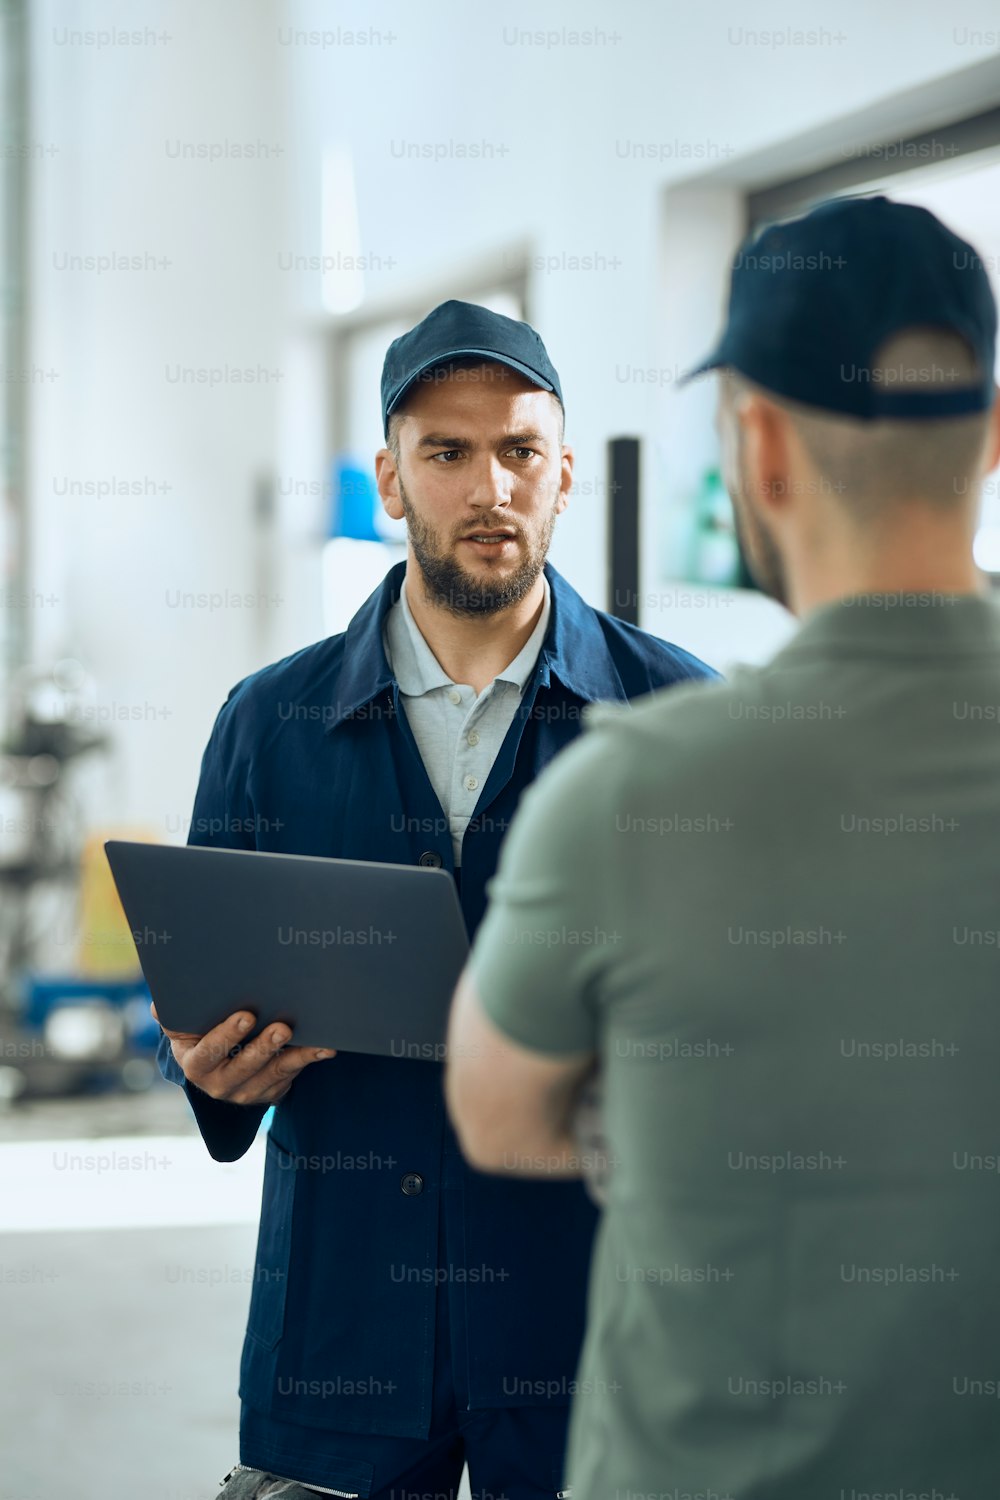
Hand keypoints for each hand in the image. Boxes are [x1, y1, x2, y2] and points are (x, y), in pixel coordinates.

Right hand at [152, 1002, 334, 1105]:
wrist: (215, 1058)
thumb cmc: (199, 1029)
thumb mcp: (182, 1024)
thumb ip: (173, 1012)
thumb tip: (158, 1004)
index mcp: (194, 1064)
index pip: (208, 1054)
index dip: (226, 1037)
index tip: (246, 1015)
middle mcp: (218, 1085)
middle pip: (243, 1068)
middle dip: (264, 1047)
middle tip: (283, 1026)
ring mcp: (245, 1092)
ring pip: (272, 1075)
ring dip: (294, 1057)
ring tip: (313, 1040)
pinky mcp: (269, 1092)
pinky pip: (290, 1077)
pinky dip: (308, 1061)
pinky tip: (325, 1048)